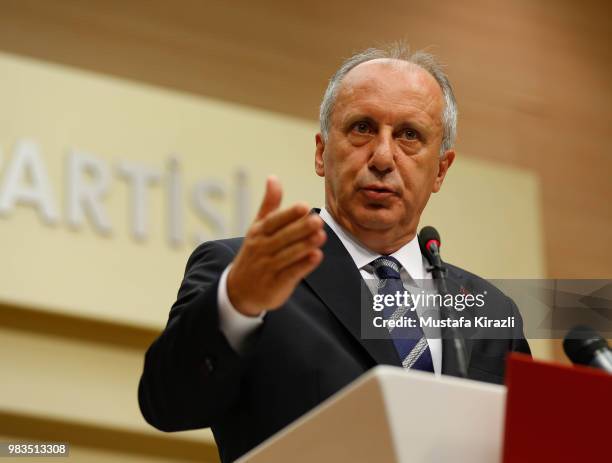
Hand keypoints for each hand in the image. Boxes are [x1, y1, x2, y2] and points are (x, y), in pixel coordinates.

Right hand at [227, 176, 325, 315]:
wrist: (238, 290)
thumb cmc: (253, 253)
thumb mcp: (257, 227)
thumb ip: (269, 204)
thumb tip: (274, 178)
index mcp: (258, 233)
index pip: (273, 222)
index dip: (288, 215)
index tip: (303, 207)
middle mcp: (262, 249)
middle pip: (282, 238)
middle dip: (300, 229)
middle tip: (318, 221)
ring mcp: (268, 267)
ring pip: (288, 255)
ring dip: (305, 246)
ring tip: (321, 236)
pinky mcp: (275, 284)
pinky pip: (290, 274)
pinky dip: (303, 266)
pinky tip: (316, 257)